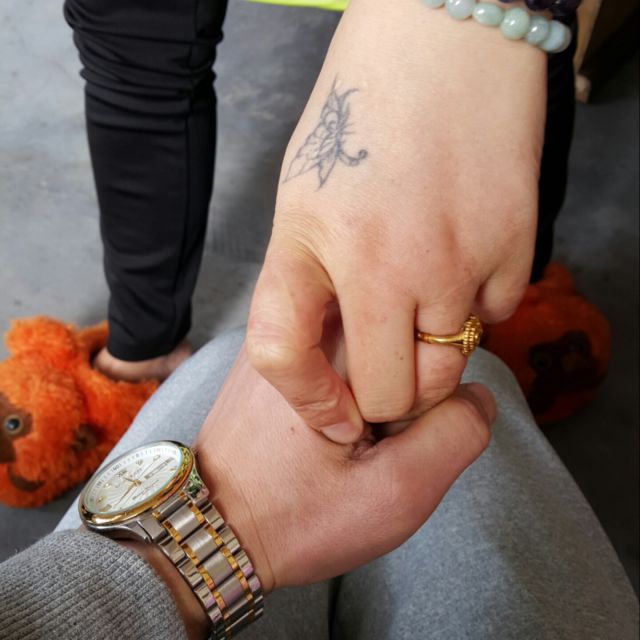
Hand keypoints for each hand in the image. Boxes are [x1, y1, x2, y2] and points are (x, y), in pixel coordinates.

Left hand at [124, 318, 494, 638]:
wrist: (215, 526)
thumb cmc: (298, 516)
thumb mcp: (395, 493)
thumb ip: (455, 435)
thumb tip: (476, 394)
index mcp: (332, 351)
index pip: (429, 345)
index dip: (429, 398)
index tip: (391, 437)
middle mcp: (305, 329)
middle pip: (401, 338)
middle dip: (404, 391)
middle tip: (368, 440)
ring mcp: (288, 339)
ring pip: (375, 347)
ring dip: (377, 391)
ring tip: (345, 437)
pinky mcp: (279, 358)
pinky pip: (342, 358)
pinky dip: (349, 390)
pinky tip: (328, 428)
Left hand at [247, 0, 546, 441]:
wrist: (444, 37)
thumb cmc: (362, 113)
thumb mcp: (304, 197)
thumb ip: (309, 279)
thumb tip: (336, 353)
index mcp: (309, 241)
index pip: (283, 357)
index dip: (310, 404)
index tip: (337, 419)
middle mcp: (383, 262)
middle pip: (393, 394)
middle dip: (390, 392)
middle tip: (391, 357)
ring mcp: (456, 258)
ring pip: (452, 364)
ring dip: (436, 347)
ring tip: (426, 291)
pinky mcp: (515, 246)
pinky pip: (497, 315)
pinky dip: (478, 302)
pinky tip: (464, 253)